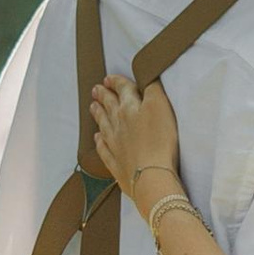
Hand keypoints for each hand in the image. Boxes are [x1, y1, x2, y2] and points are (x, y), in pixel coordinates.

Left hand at [90, 69, 183, 205]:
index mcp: (129, 108)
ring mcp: (114, 144)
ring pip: (103, 125)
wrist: (151, 176)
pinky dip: (99, 141)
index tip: (109, 78)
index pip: (122, 89)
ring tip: (93, 106)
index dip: (116, 82)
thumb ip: (152, 89)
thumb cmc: (159, 140)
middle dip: (103, 95)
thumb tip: (146, 79)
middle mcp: (118, 124)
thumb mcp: (161, 106)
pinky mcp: (116, 163)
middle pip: (109, 106)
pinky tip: (97, 138)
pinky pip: (104, 149)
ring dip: (98, 114)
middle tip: (96, 89)